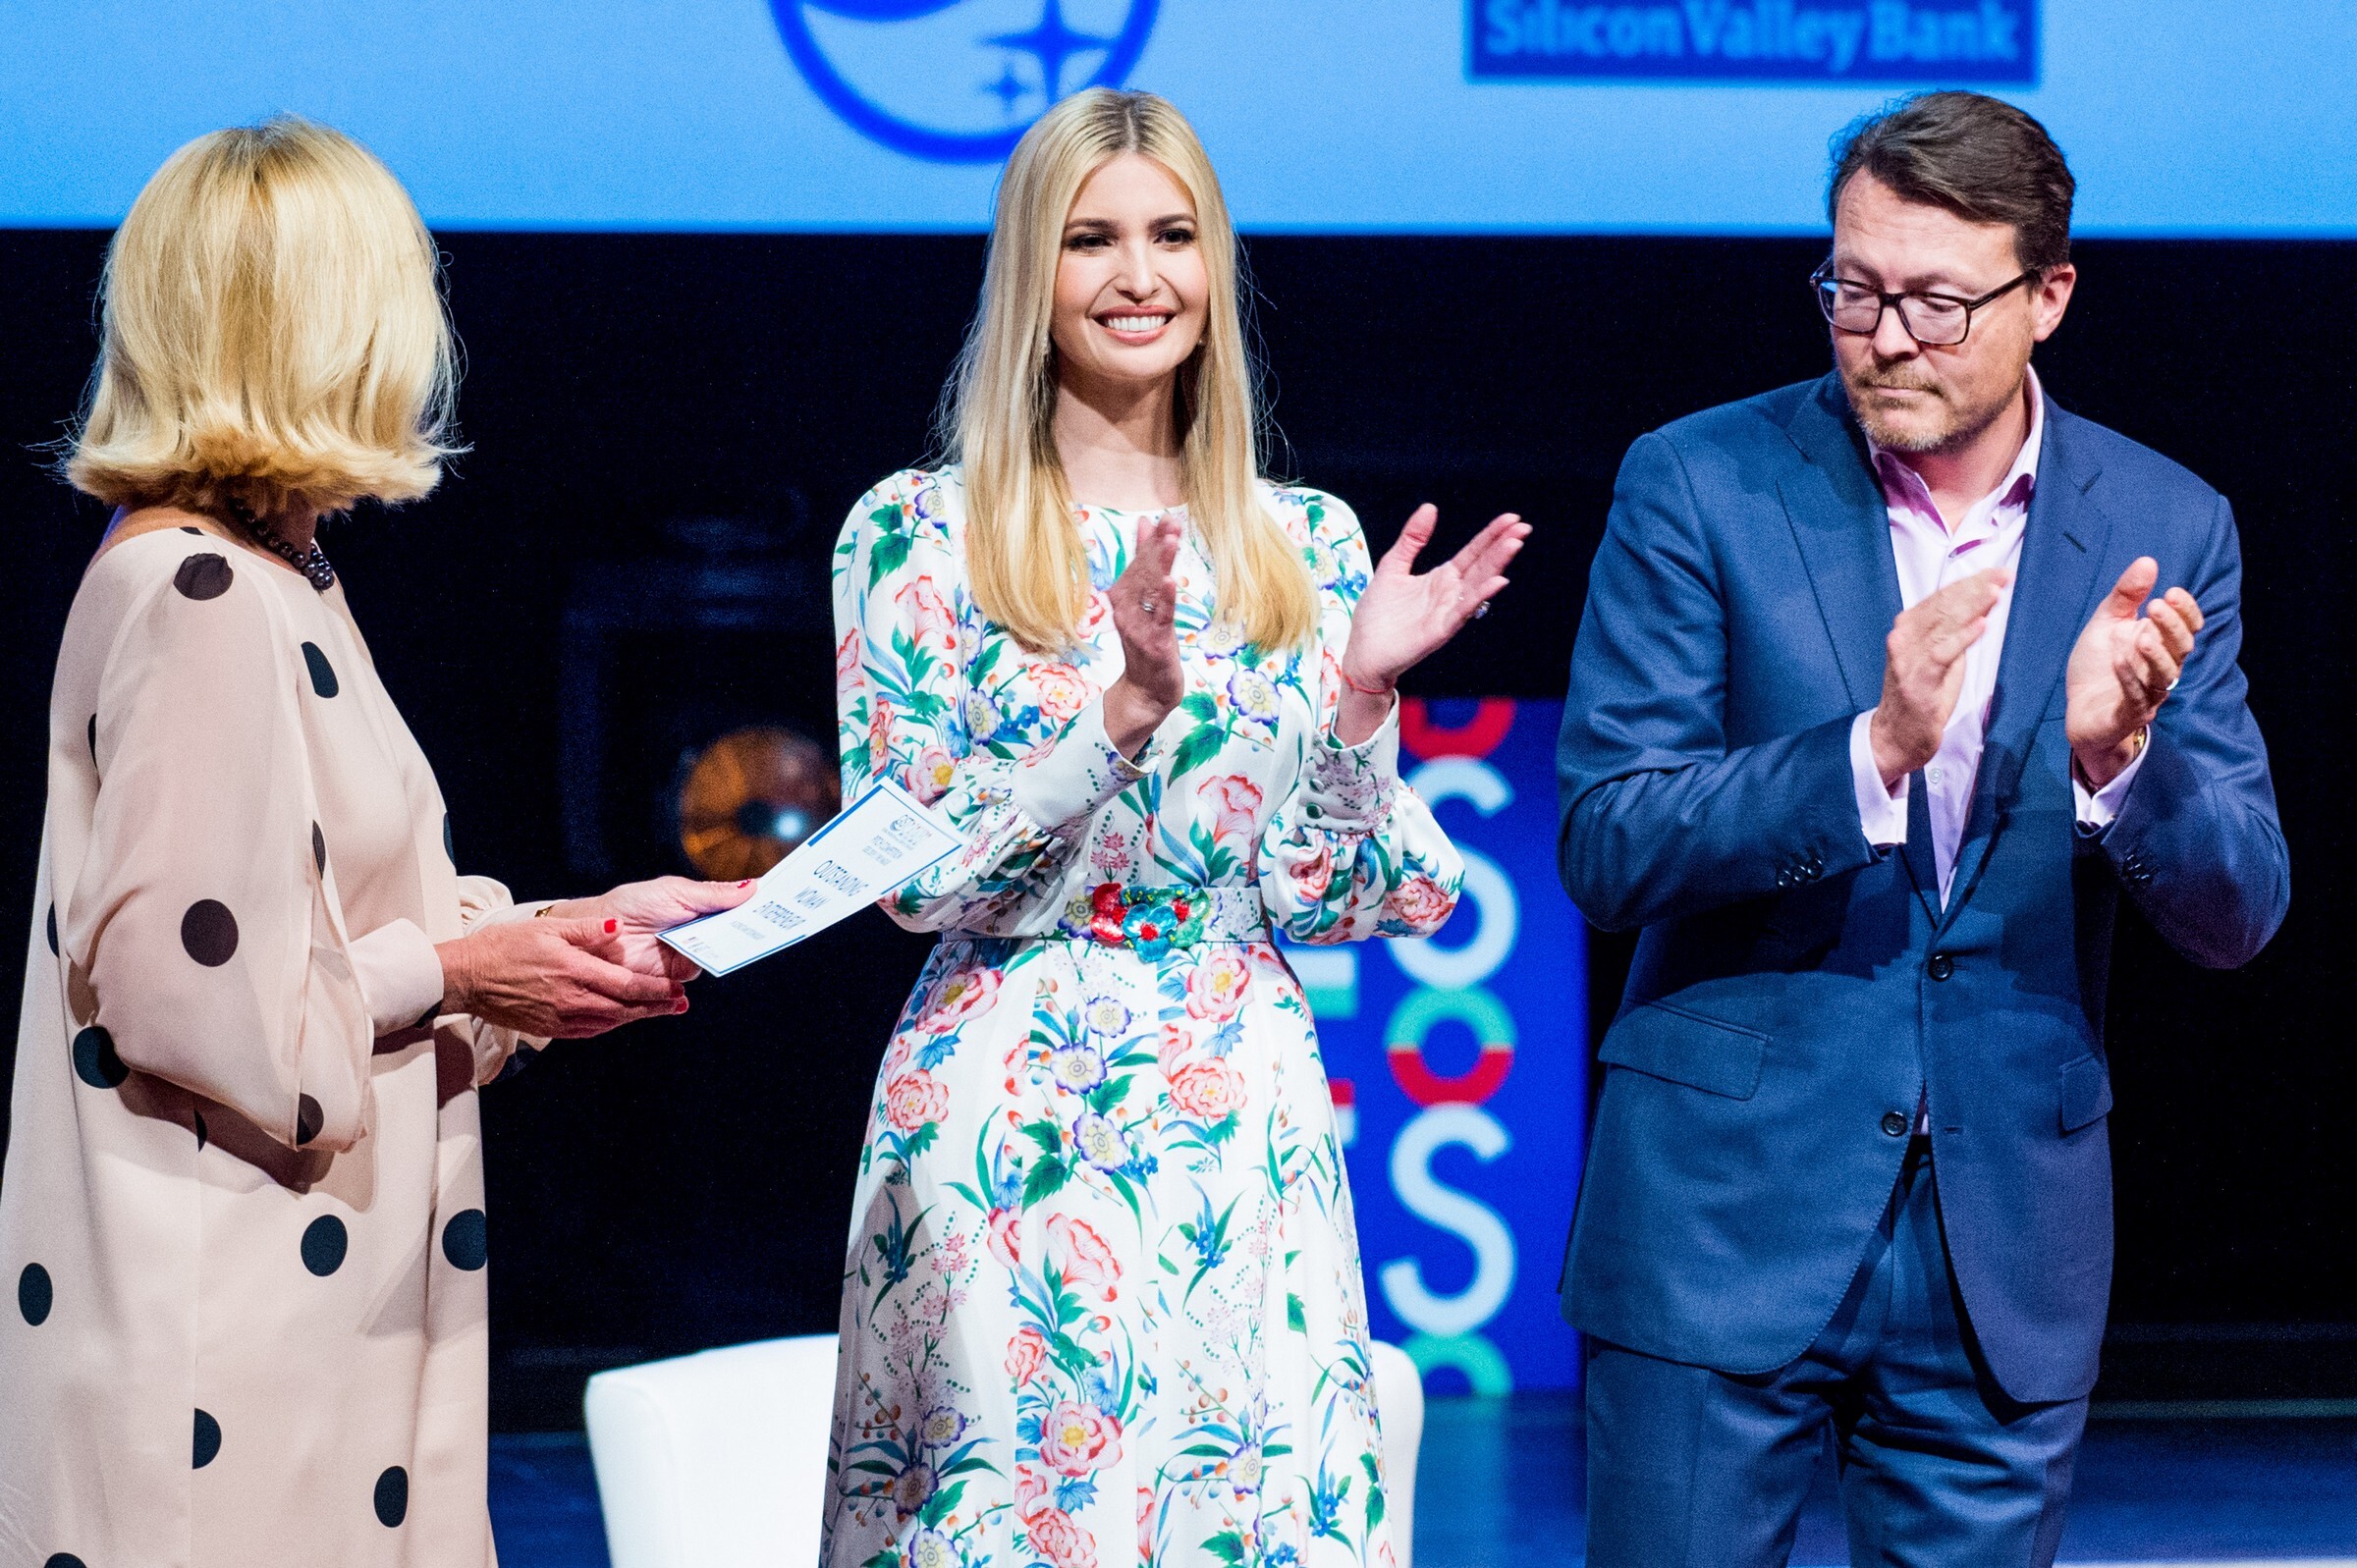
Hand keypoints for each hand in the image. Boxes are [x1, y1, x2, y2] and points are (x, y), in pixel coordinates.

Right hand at [436, 917, 687, 1038]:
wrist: (468, 977)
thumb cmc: (504, 948)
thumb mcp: (547, 928)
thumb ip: (587, 929)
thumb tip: (618, 927)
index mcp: (574, 972)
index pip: (626, 986)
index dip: (656, 990)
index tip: (677, 990)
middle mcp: (571, 1000)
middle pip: (625, 1009)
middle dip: (656, 1007)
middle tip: (680, 1004)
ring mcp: (560, 1019)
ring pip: (610, 1022)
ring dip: (637, 1017)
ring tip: (660, 1010)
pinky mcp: (550, 1029)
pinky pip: (590, 1029)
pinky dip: (611, 1023)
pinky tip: (622, 1016)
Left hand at [543, 876, 757, 981]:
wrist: (596, 938)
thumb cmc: (630, 906)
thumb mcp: (675, 892)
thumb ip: (712, 894)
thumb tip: (751, 887)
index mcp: (700, 903)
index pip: (736, 901)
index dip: (759, 899)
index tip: (783, 895)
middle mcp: (700, 928)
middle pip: (738, 926)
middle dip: (758, 920)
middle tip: (778, 916)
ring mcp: (692, 951)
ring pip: (726, 946)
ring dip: (741, 939)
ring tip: (758, 931)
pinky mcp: (681, 974)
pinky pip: (706, 965)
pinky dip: (718, 957)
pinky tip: (730, 949)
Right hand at [1102, 513, 1186, 757]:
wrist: (1145, 691)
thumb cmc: (1147, 643)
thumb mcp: (1146, 602)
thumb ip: (1143, 564)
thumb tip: (1144, 524)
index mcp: (1127, 596)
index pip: (1140, 562)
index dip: (1152, 540)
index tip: (1165, 517)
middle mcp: (1128, 608)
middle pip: (1143, 572)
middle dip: (1157, 546)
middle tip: (1171, 521)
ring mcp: (1139, 626)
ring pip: (1150, 591)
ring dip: (1159, 565)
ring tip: (1170, 541)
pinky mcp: (1154, 643)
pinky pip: (1160, 618)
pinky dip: (1164, 600)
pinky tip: (1169, 582)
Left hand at [1335, 505, 1526, 743]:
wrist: (1363, 651)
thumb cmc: (1377, 615)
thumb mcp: (1393, 566)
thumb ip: (1412, 539)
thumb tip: (1430, 507)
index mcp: (1442, 578)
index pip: (1473, 552)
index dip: (1491, 535)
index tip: (1512, 518)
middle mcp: (1451, 594)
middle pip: (1482, 565)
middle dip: (1502, 546)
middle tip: (1523, 527)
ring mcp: (1448, 612)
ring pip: (1478, 585)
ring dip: (1496, 565)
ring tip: (1514, 544)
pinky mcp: (1440, 630)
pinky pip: (1463, 611)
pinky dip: (1480, 596)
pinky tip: (1497, 582)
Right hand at [1869, 567, 2010, 788]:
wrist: (1896, 735)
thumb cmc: (1920, 698)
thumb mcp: (1939, 659)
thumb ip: (1953, 637)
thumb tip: (1978, 613)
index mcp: (1909, 629)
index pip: (1942, 598)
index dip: (1970, 583)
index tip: (1996, 574)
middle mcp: (1905, 637)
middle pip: (1944, 605)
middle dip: (1976, 587)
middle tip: (2003, 575)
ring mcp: (1908, 656)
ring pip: (1944, 623)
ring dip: (1972, 605)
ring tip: (1995, 591)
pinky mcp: (1917, 677)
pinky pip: (1943, 653)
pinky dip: (1963, 637)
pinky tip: (1981, 624)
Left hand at [2067, 557, 2201, 788]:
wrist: (2079, 710)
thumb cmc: (2098, 665)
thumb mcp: (2107, 623)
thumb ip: (2126, 595)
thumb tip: (2147, 561)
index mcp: (2161, 644)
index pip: (2188, 627)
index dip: (2186, 611)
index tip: (2172, 592)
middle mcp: (2161, 668)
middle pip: (2181, 649)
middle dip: (2172, 627)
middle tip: (2156, 605)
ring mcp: (2149, 693)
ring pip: (2165, 675)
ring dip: (2155, 655)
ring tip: (2142, 636)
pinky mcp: (2130, 713)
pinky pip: (2136, 696)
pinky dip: (2129, 677)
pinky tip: (2119, 659)